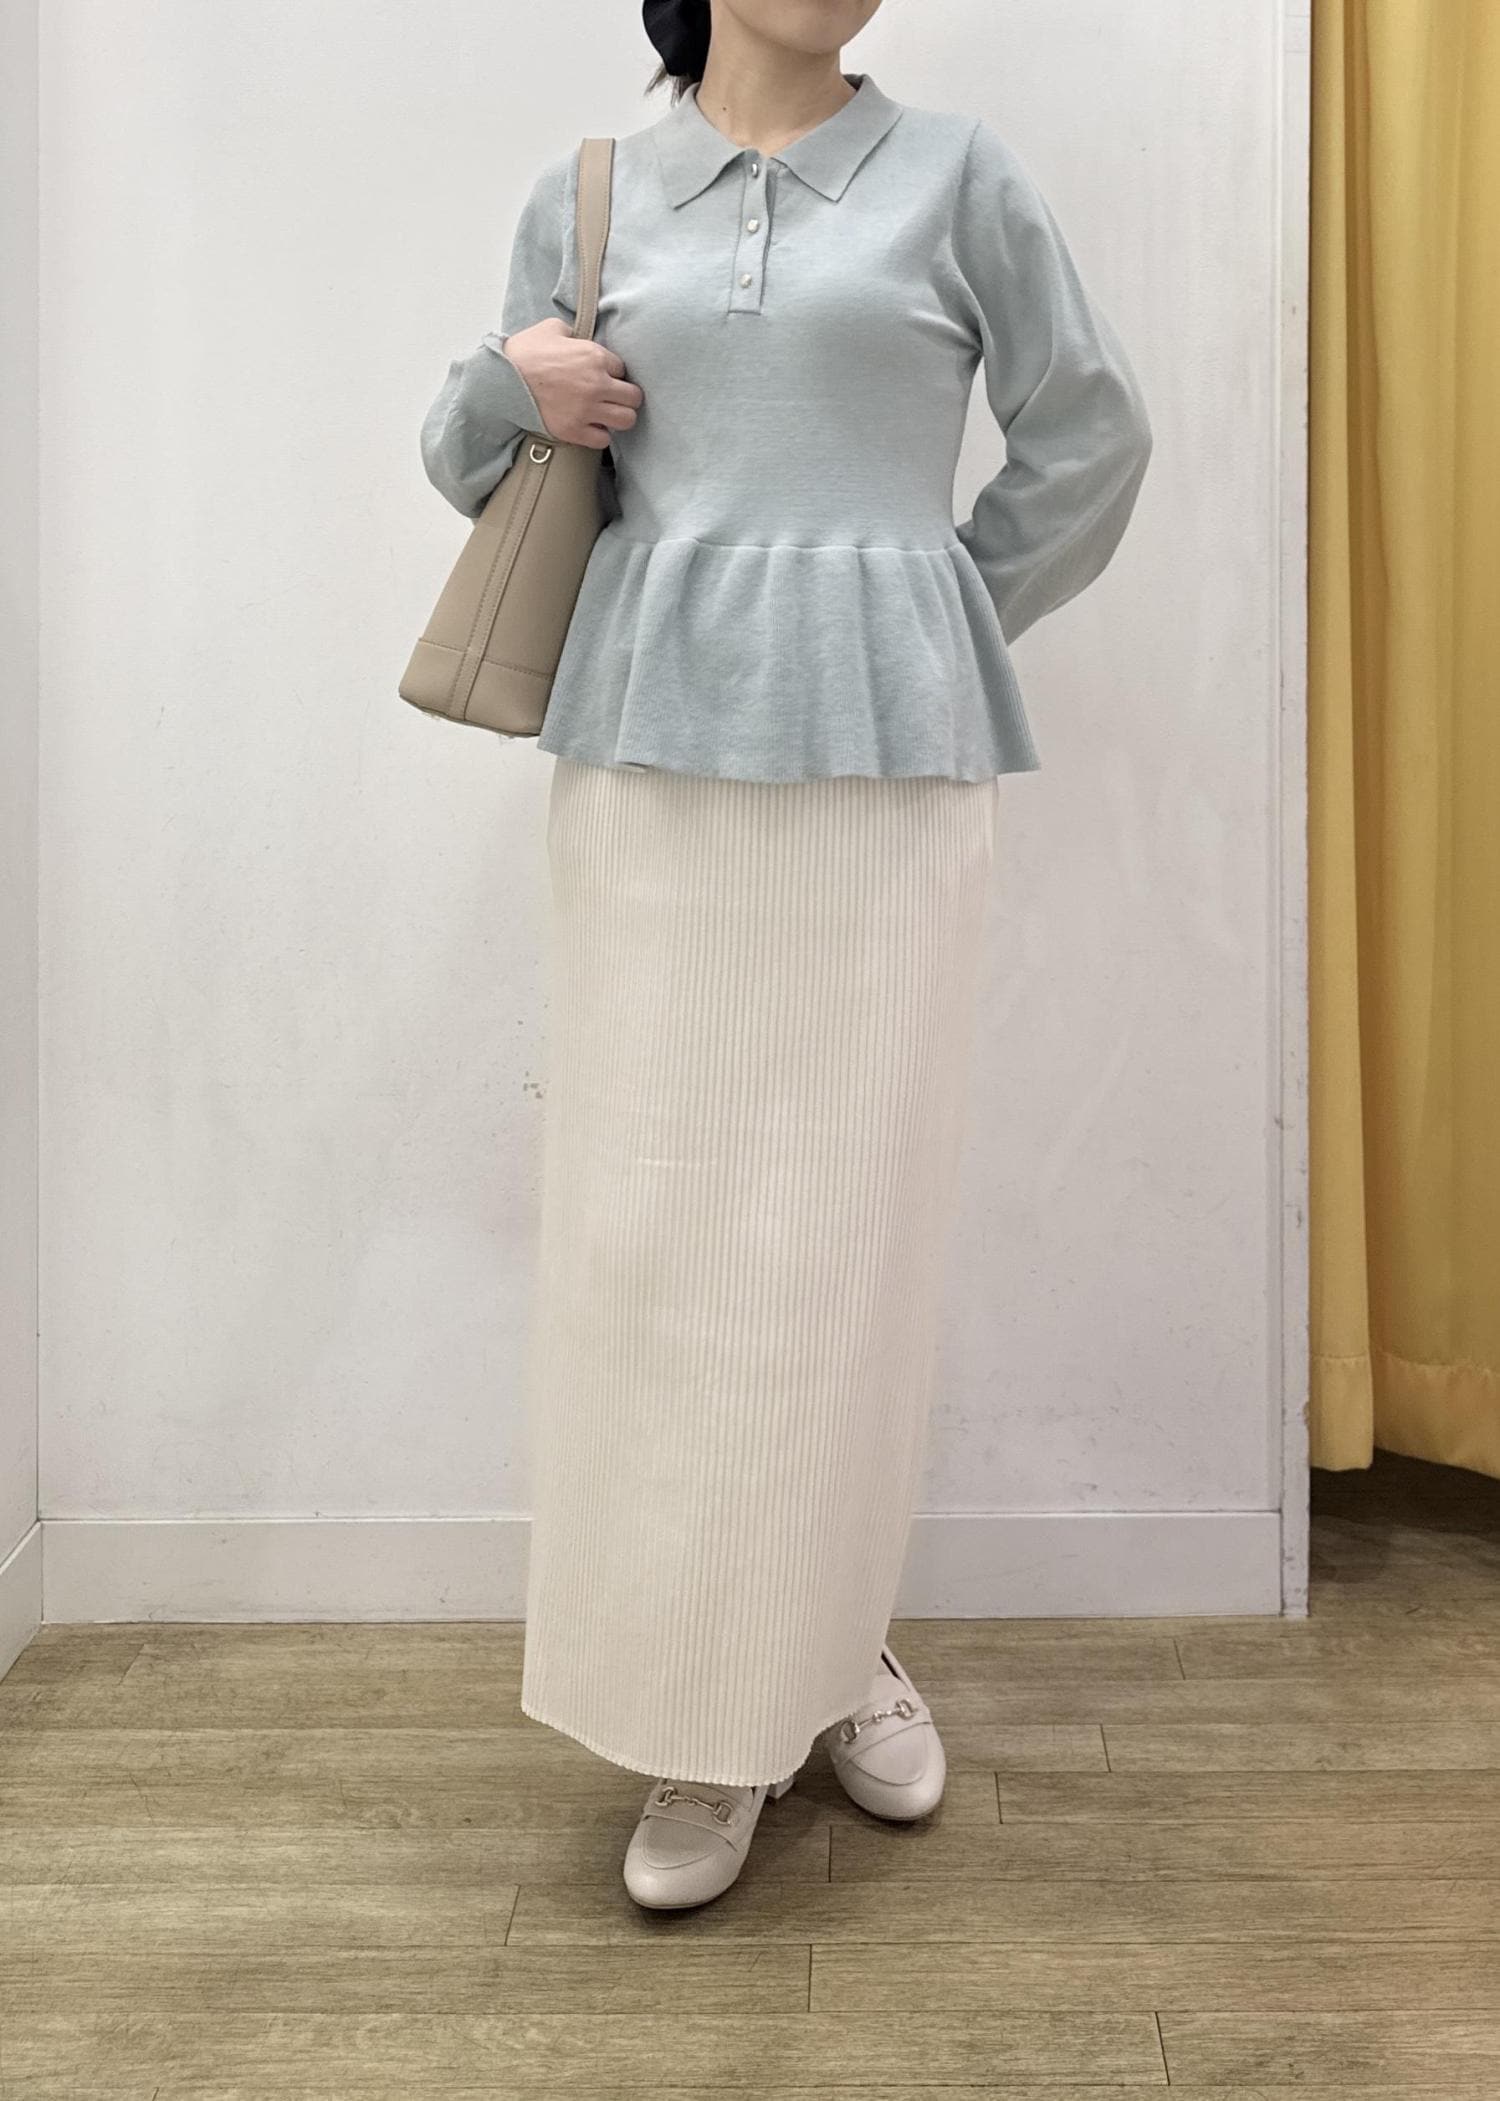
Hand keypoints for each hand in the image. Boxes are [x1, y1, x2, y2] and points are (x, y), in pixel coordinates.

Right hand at [501, 317, 642, 449]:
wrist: (502, 381)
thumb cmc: (524, 352)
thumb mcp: (552, 328)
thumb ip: (573, 333)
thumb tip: (578, 338)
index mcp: (594, 356)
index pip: (623, 368)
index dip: (614, 373)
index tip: (604, 376)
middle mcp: (596, 384)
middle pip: (634, 397)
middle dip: (626, 397)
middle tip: (614, 398)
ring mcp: (587, 410)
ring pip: (626, 420)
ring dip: (619, 417)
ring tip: (607, 414)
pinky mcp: (574, 430)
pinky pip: (603, 440)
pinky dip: (599, 435)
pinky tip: (591, 427)